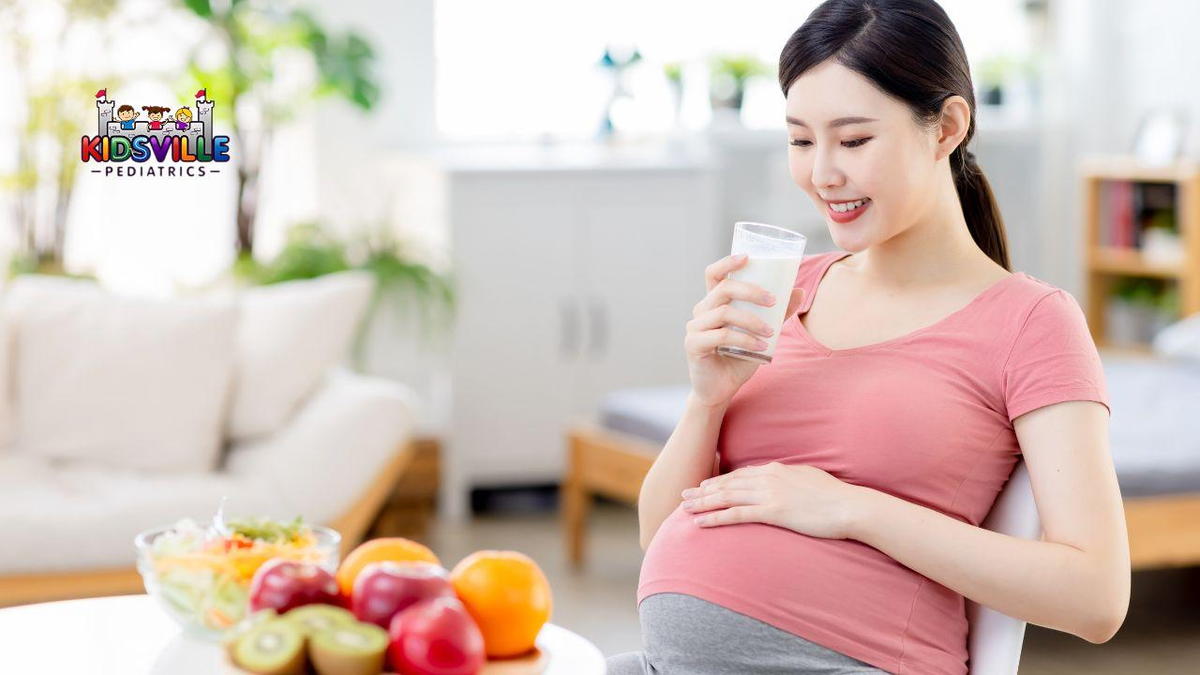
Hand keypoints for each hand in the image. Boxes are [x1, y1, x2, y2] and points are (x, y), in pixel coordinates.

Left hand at [680, 461, 865, 539]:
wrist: (850, 506)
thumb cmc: (835, 497)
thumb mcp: (809, 479)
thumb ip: (791, 478)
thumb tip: (785, 480)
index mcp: (777, 469)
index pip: (740, 474)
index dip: (719, 480)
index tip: (704, 485)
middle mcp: (769, 478)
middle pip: (728, 484)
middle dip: (704, 490)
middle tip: (684, 495)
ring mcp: (770, 494)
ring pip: (727, 497)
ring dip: (704, 503)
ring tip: (685, 508)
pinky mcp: (773, 511)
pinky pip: (737, 514)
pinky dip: (716, 518)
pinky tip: (701, 522)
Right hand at [685, 254, 805, 407]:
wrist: (721, 389)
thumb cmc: (739, 358)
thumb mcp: (762, 333)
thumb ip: (778, 313)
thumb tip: (799, 291)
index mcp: (714, 303)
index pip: (714, 274)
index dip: (727, 262)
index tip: (748, 257)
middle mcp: (701, 311)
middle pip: (723, 289)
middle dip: (750, 291)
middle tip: (773, 301)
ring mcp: (694, 328)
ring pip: (724, 312)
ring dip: (752, 320)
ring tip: (772, 331)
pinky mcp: (693, 345)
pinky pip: (721, 336)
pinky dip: (744, 339)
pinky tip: (760, 346)